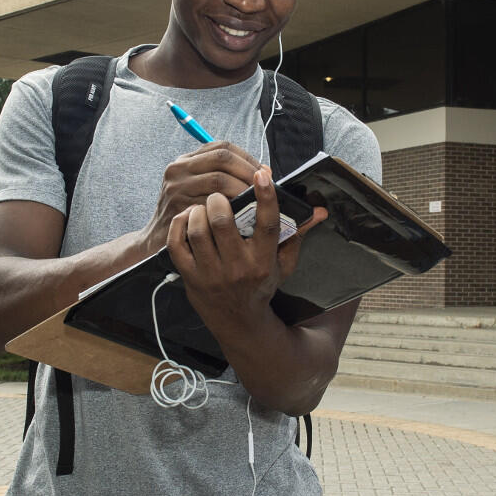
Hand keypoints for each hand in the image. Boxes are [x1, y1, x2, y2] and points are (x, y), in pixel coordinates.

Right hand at [138, 141, 261, 257]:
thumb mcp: (201, 189)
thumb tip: (264, 171)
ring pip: (219, 179)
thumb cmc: (187, 214)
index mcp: (186, 160)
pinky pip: (212, 204)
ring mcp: (177, 188)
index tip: (262, 172)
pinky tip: (241, 214)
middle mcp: (178, 169)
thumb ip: (227, 177)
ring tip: (256, 201)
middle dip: (247, 171)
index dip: (246, 158)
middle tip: (263, 187)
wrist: (157, 240)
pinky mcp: (178, 208)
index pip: (222, 147)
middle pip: (222, 158)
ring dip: (242, 189)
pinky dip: (230, 207)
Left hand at [167, 166, 324, 326]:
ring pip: (198, 230)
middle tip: (220, 197)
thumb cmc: (261, 285)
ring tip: (204, 208)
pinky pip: (177, 244)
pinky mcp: (190, 277)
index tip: (261, 174)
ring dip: (199, 212)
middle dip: (219, 201)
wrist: (239, 321)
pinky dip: (180, 225)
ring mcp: (211, 274)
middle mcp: (237, 268)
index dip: (265, 197)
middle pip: (222, 222)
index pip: (267, 225)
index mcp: (263, 261)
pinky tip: (188, 219)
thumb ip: (297, 234)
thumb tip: (318, 211)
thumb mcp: (283, 263)